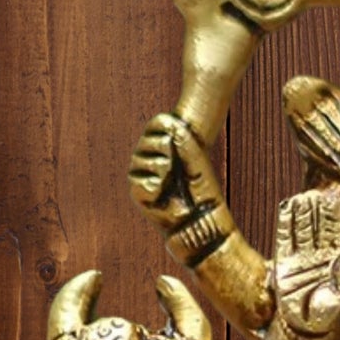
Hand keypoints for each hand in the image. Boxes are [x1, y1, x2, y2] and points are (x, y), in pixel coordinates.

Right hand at [128, 113, 219, 233]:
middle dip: (169, 152)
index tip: (185, 146)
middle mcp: (149, 154)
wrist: (200, 217)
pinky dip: (155, 187)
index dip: (172, 129)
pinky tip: (162, 193)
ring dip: (164, 170)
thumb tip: (172, 124)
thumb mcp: (196, 157)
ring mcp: (140, 170)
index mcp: (165, 143)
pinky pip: (142, 180)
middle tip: (179, 170)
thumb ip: (184, 139)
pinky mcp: (137, 189)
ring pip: (144, 158)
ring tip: (172, 182)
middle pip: (150, 139)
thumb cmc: (202, 187)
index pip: (160, 122)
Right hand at [274, 192, 339, 335]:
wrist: (303, 329)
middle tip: (316, 193)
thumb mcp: (338, 299)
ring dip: (302, 214)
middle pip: (317, 227)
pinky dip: (285, 224)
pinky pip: (284, 239)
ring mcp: (300, 258)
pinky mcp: (284, 264)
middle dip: (317, 211)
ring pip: (302, 230)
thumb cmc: (324, 316)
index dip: (333, 217)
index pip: (334, 233)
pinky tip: (286, 207)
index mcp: (334, 261)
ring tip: (302, 197)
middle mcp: (318, 256)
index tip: (332, 200)